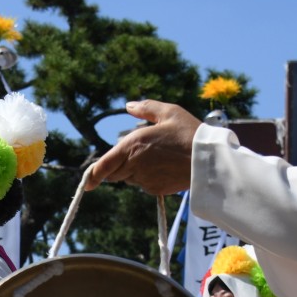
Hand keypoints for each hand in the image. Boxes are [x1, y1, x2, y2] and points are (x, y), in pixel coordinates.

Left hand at [82, 101, 200, 196]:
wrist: (209, 161)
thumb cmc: (189, 133)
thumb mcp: (169, 112)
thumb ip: (146, 109)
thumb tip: (128, 106)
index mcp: (133, 145)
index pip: (105, 164)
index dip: (94, 174)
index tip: (87, 182)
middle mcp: (135, 164)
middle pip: (115, 172)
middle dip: (120, 165)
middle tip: (140, 152)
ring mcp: (145, 179)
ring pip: (130, 178)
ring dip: (134, 170)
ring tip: (158, 157)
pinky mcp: (155, 189)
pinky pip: (144, 185)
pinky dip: (148, 178)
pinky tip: (165, 167)